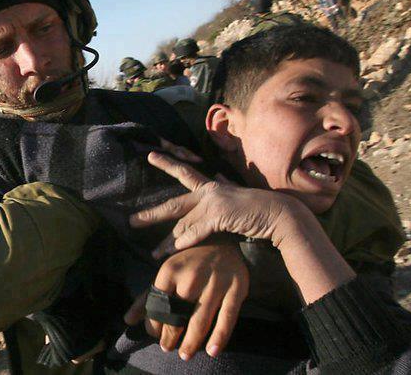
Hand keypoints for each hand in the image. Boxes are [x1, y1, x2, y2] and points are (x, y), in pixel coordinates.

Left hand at [130, 152, 315, 258]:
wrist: (278, 214)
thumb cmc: (258, 207)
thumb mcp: (237, 194)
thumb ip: (224, 185)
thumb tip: (217, 175)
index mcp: (212, 185)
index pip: (186, 172)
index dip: (167, 164)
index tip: (151, 156)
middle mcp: (209, 191)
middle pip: (174, 204)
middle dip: (152, 214)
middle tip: (132, 221)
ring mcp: (213, 202)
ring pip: (182, 224)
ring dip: (167, 242)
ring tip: (153, 253)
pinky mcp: (219, 216)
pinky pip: (196, 231)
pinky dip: (184, 242)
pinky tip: (173, 251)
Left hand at [139, 243, 248, 359]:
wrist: (227, 243)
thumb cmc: (191, 261)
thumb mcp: (168, 271)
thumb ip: (148, 296)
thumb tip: (128, 320)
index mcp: (171, 269)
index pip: (157, 305)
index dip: (154, 324)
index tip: (155, 335)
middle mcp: (192, 275)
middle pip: (177, 315)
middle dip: (170, 336)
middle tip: (167, 347)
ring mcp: (215, 282)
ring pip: (200, 321)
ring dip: (191, 342)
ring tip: (185, 354)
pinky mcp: (236, 288)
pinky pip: (227, 318)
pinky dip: (219, 337)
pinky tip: (212, 350)